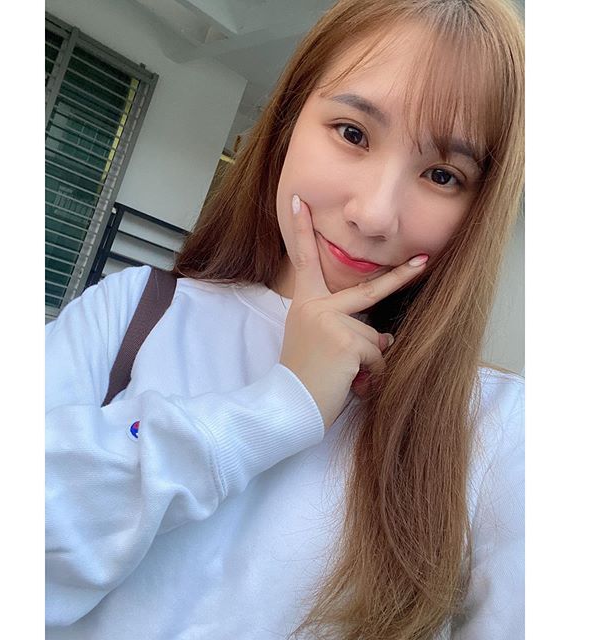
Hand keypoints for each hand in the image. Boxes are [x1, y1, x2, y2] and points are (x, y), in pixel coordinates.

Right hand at [279, 195, 427, 429]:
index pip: (304, 261)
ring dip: (369, 360)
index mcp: (305, 303)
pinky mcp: (347, 342)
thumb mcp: (314, 340)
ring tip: (344, 374)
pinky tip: (350, 381)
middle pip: (368, 289)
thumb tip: (387, 334)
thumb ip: (344, 327)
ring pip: (375, 337)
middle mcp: (316, 307)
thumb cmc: (302, 374)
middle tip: (425, 259)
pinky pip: (378, 355)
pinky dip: (372, 374)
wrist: (288, 403)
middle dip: (401, 275)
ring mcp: (331, 322)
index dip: (302, 230)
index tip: (299, 201)